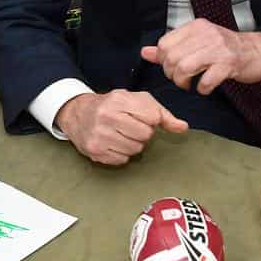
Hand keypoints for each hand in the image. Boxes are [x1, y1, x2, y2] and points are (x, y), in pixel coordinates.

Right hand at [54, 90, 187, 164]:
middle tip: (131, 127)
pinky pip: (122, 160)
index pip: (152, 117)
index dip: (151, 119)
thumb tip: (182, 127)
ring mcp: (99, 135)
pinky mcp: (95, 151)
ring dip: (133, 144)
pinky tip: (113, 143)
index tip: (142, 117)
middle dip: (142, 133)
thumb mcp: (136, 101)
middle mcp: (107, 116)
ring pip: (135, 150)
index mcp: (119, 100)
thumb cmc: (112, 105)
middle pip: (145, 135)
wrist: (78, 113)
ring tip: (121, 134)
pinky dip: (121, 154)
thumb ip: (162, 113)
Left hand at [140, 19, 260, 93]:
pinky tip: (206, 88)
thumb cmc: (225, 49)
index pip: (164, 43)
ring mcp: (218, 48)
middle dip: (172, 75)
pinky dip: (203, 89)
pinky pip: (206, 80)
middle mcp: (206, 34)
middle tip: (181, 80)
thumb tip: (145, 52)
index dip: (163, 61)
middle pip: (172, 58)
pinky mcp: (229, 64)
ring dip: (184, 82)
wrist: (257, 51)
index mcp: (195, 27)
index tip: (172, 69)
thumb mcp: (197, 43)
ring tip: (190, 85)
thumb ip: (171, 48)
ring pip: (185, 67)